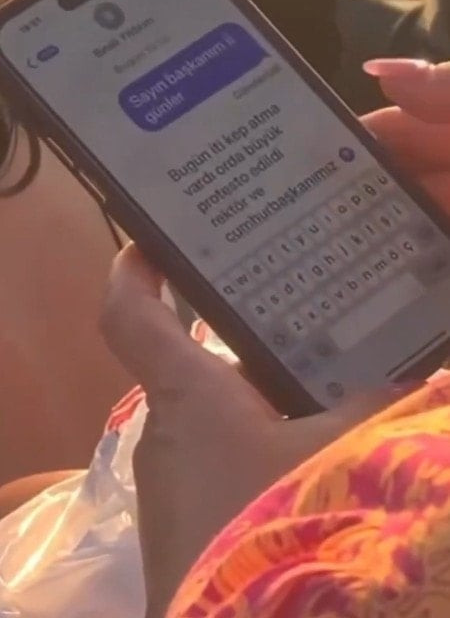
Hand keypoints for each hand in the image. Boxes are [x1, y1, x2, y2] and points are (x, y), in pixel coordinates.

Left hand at [101, 59, 449, 615]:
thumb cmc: (267, 531)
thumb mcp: (333, 459)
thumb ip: (373, 411)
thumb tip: (414, 376)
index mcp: (185, 398)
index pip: (131, 314)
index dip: (134, 269)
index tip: (150, 240)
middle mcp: (167, 430)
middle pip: (187, 361)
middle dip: (231, 334)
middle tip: (283, 304)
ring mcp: (174, 477)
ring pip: (213, 412)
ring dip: (254, 394)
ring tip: (311, 375)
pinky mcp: (189, 515)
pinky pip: (219, 456)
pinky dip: (254, 441)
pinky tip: (302, 451)